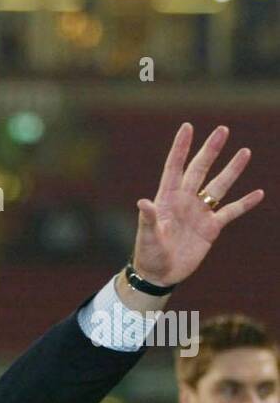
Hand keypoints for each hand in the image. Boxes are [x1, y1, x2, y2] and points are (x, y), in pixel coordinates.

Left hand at [132, 123, 262, 288]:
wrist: (160, 275)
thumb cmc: (149, 254)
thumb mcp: (147, 238)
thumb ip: (148, 219)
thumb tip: (143, 202)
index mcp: (166, 199)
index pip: (174, 168)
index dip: (180, 148)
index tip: (187, 127)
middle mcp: (184, 201)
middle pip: (200, 170)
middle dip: (211, 150)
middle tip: (223, 130)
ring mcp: (199, 213)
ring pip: (219, 186)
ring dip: (232, 170)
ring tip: (245, 152)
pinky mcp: (211, 228)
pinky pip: (231, 212)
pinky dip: (245, 203)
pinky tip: (259, 193)